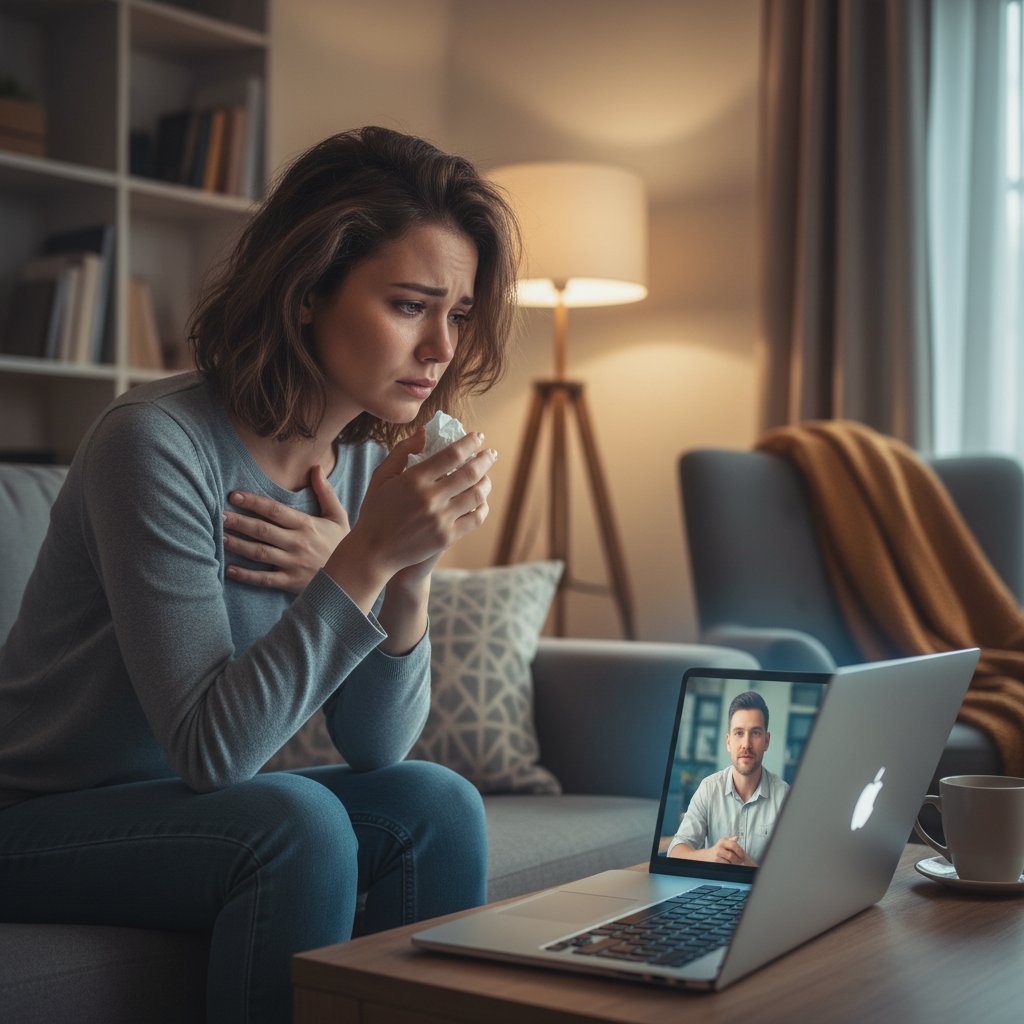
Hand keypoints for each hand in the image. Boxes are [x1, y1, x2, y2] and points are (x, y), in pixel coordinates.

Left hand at [223, 465, 348, 592]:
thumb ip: (326, 492)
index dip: (253, 502)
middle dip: (240, 522)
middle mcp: (297, 543)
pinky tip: (228, 569)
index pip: (275, 510)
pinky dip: (245, 575)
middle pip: (263, 530)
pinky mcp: (290, 582)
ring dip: (238, 545)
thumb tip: (316, 467)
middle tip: (220, 515)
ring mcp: (293, 563)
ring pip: (259, 553)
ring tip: (221, 537)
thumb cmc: (341, 544)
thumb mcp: (338, 516)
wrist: (353, 576)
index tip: (234, 496)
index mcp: (306, 524)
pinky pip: (264, 579)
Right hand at [324, 429, 496, 608]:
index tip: (478, 437)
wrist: (373, 552)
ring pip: (476, 495)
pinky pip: (475, 518)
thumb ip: (402, 451)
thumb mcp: (381, 476)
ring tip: (486, 476)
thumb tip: (425, 432)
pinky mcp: (447, 538)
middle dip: (485, 460)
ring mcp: (440, 519)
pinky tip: (481, 501)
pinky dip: (482, 506)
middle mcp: (430, 498)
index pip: (452, 455)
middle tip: (491, 454)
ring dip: (486, 482)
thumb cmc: (375, 511)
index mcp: (414, 480)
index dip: (470, 443)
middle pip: (470, 473)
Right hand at [703, 836, 755, 866]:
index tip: (743, 856)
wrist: (705, 856)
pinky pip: (726, 865)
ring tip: (736, 863)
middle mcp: (719, 847)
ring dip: (735, 864)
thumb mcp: (723, 842)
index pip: (734, 845)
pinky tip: (730, 865)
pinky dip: (730, 866)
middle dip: (738, 860)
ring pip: (729, 861)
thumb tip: (737, 837)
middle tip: (741, 862)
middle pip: (732, 855)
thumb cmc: (717, 849)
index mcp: (723, 841)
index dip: (740, 851)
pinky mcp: (716, 861)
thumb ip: (731, 840)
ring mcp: (717, 855)